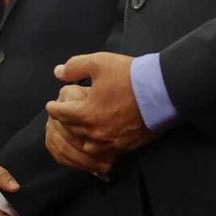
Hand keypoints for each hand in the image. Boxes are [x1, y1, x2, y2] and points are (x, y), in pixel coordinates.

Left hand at [45, 52, 155, 168]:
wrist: (163, 91)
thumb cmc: (130, 76)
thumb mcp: (99, 62)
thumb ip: (74, 67)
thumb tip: (58, 73)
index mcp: (85, 113)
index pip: (60, 114)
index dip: (54, 107)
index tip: (51, 105)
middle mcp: (95, 132)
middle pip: (71, 130)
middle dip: (64, 121)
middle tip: (64, 114)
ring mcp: (111, 143)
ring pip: (85, 145)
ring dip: (79, 136)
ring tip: (79, 127)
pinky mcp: (125, 147)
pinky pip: (103, 153)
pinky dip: (96, 146)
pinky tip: (97, 139)